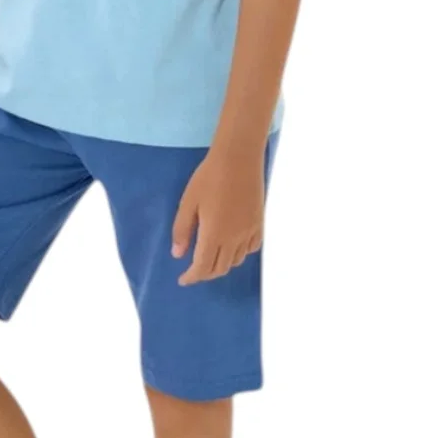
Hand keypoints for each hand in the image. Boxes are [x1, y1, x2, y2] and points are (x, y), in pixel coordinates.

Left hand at [170, 146, 265, 284]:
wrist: (239, 158)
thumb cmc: (208, 177)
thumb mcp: (188, 202)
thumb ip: (182, 230)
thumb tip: (178, 255)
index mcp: (214, 235)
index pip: (202, 267)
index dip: (192, 277)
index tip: (183, 280)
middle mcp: (234, 239)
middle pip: (220, 268)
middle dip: (205, 274)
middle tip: (193, 271)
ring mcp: (249, 231)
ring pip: (236, 260)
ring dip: (222, 265)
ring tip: (210, 258)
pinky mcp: (259, 223)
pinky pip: (251, 248)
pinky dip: (240, 254)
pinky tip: (232, 246)